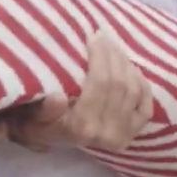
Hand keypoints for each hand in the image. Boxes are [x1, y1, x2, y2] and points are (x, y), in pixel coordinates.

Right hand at [8, 30, 153, 152]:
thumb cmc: (35, 123)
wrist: (47, 141)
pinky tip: (132, 70)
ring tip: (114, 48)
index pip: (100, 84)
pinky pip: (146, 107)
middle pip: (118, 84)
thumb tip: (57, 99)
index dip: (100, 55)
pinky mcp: (132, 135)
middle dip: (113, 54)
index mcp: (81, 127)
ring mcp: (122, 136)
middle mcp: (106, 134)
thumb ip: (45, 110)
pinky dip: (142, 86)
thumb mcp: (31, 116)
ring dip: (126, 64)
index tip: (93, 35)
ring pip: (133, 91)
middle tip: (103, 36)